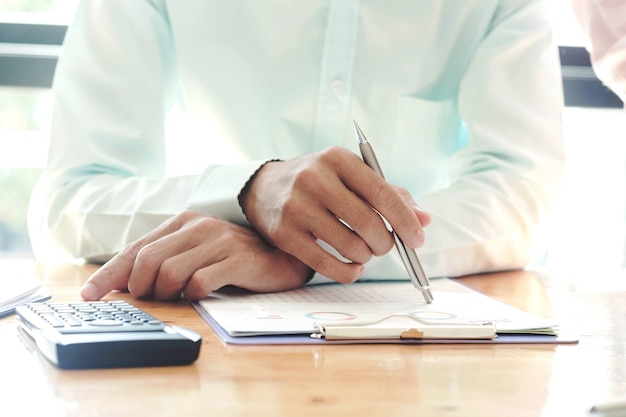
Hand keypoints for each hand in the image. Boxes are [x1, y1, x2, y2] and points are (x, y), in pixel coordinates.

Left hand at [80, 210, 311, 300]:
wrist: (281, 256)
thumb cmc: (234, 257)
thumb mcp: (196, 251)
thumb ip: (165, 259)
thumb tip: (126, 285)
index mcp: (183, 222)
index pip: (136, 248)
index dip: (109, 274)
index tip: (89, 295)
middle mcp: (198, 226)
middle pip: (147, 260)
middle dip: (139, 287)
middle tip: (148, 299)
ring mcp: (219, 241)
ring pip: (170, 273)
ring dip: (166, 293)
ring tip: (178, 296)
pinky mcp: (237, 259)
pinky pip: (200, 283)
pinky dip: (193, 295)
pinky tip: (201, 293)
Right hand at [240, 146, 430, 283]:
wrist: (264, 188)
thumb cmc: (320, 182)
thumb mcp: (352, 176)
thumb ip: (390, 195)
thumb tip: (423, 220)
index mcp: (338, 159)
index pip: (382, 193)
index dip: (405, 220)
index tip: (417, 239)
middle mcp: (314, 179)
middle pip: (368, 223)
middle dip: (386, 243)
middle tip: (386, 246)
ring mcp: (296, 207)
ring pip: (349, 246)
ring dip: (366, 256)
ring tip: (365, 251)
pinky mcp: (284, 233)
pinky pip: (326, 265)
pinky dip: (349, 272)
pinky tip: (354, 267)